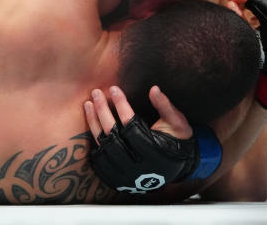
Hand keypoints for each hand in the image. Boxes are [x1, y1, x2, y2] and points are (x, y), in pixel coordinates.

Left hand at [84, 86, 220, 193]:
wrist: (177, 166)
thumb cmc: (177, 139)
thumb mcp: (177, 122)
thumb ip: (165, 106)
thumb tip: (154, 89)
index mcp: (154, 151)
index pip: (130, 125)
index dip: (121, 105)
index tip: (113, 88)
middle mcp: (138, 165)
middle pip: (112, 135)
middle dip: (102, 111)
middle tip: (96, 93)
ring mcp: (126, 174)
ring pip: (103, 146)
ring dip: (93, 124)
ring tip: (88, 104)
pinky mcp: (119, 178)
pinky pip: (99, 161)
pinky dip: (93, 143)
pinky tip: (91, 125)